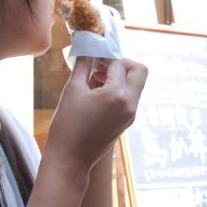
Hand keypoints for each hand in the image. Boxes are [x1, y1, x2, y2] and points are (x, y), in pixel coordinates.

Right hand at [46, 57, 147, 172]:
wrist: (70, 160)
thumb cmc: (67, 126)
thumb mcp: (72, 90)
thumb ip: (83, 65)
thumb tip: (88, 47)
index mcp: (117, 95)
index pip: (117, 62)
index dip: (103, 54)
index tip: (91, 53)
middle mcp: (130, 104)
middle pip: (140, 70)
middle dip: (122, 62)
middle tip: (101, 65)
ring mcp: (130, 114)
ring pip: (136, 84)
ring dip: (119, 75)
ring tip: (94, 78)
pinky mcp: (127, 121)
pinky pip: (130, 97)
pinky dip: (118, 89)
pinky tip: (96, 91)